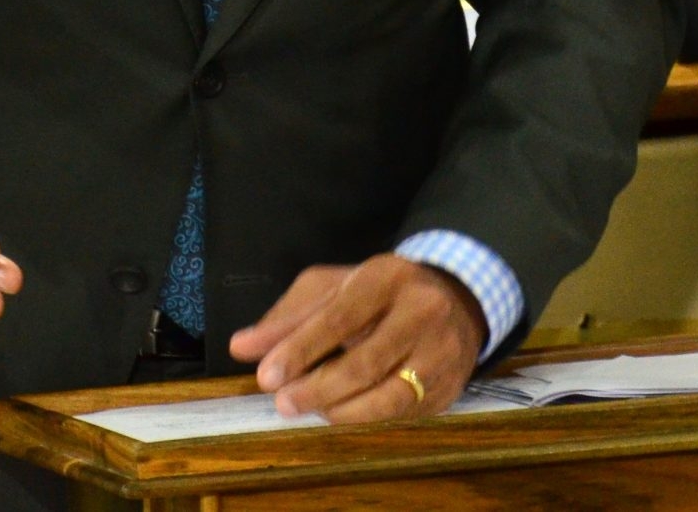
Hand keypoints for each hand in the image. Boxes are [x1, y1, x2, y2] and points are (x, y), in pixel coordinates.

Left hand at [229, 254, 487, 422]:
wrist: (456, 299)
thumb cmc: (379, 293)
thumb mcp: (334, 289)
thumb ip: (288, 318)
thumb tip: (241, 347)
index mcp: (387, 277)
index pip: (340, 317)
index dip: (301, 349)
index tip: (266, 376)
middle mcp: (422, 311)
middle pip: (365, 361)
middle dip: (317, 388)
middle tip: (283, 404)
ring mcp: (441, 352)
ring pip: (389, 396)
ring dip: (342, 411)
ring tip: (311, 411)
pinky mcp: (449, 387)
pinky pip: (404, 413)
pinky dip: (368, 418)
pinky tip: (344, 413)